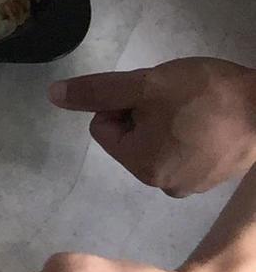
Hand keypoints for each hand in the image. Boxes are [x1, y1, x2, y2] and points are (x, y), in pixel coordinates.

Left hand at [53, 60, 255, 197]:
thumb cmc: (204, 95)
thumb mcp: (143, 85)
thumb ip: (96, 92)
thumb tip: (53, 96)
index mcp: (142, 168)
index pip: (104, 127)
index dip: (121, 103)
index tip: (150, 94)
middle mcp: (166, 185)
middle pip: (131, 136)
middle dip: (145, 112)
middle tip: (174, 98)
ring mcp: (195, 183)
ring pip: (158, 140)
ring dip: (168, 119)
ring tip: (196, 107)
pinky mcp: (218, 175)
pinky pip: (186, 148)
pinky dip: (191, 130)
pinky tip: (211, 118)